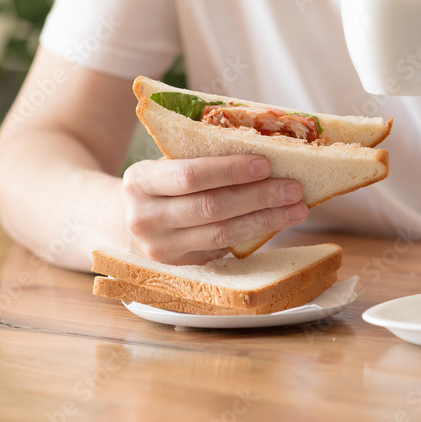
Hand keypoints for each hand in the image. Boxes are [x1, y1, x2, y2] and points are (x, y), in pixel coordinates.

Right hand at [119, 155, 308, 263]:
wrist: (123, 222)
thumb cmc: (158, 185)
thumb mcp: (164, 166)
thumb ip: (200, 160)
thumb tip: (264, 153)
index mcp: (140, 181)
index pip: (190, 176)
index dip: (230, 171)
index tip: (266, 164)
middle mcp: (145, 218)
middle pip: (211, 207)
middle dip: (258, 197)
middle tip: (293, 188)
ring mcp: (160, 249)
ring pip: (221, 235)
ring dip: (264, 220)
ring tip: (296, 209)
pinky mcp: (179, 268)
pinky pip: (222, 250)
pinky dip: (252, 235)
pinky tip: (275, 223)